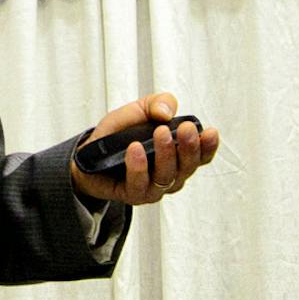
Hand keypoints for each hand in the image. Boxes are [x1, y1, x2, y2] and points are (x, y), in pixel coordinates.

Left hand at [68, 91, 218, 206]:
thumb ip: (157, 104)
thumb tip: (167, 112)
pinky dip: (138, 167)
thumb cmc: (119, 134)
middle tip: (184, 128)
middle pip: (188, 167)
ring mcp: (153, 188)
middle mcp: (170, 174)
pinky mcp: (133, 195)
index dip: (208, 146)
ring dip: (166, 155)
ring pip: (167, 178)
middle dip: (189, 147)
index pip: (201, 156)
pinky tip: (135, 150)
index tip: (210, 131)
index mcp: (178, 155)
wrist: (88, 153)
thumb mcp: (139, 110)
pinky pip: (139, 185)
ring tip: (160, 133)